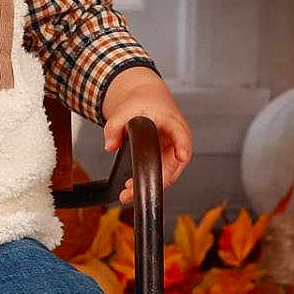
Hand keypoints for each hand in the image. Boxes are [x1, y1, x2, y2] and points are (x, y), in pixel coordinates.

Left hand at [100, 72, 192, 207]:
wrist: (149, 102)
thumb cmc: (143, 104)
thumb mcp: (124, 110)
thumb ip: (113, 127)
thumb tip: (110, 145)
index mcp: (172, 121)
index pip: (181, 134)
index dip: (183, 146)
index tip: (182, 156)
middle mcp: (178, 138)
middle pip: (175, 162)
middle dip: (157, 178)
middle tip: (132, 188)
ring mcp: (175, 150)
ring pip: (169, 172)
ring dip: (150, 183)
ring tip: (127, 192)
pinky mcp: (169, 158)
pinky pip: (162, 173)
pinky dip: (148, 180)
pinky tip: (131, 187)